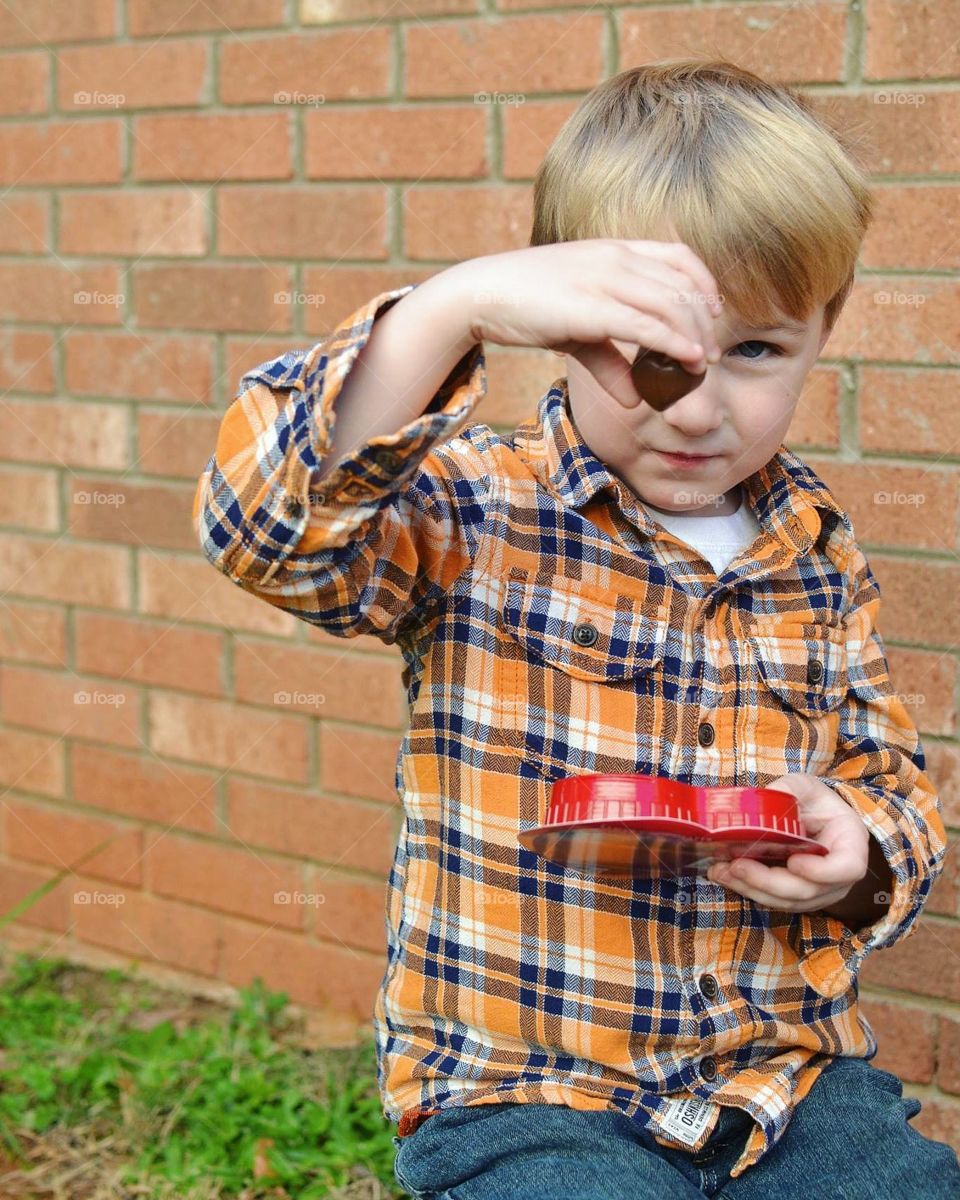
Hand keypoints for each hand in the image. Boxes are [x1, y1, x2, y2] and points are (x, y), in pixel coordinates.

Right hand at [459, 239, 722, 409]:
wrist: (481, 293)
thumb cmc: (526, 307)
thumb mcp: (575, 333)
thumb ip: (609, 361)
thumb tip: (636, 400)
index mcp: (614, 250)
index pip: (679, 256)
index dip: (704, 284)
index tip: (712, 315)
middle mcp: (616, 257)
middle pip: (683, 284)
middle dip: (704, 321)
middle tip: (710, 355)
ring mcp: (604, 279)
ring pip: (672, 304)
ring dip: (695, 336)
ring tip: (701, 365)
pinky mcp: (592, 308)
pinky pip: (648, 325)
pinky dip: (675, 343)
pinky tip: (688, 360)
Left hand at [706, 773, 869, 913]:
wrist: (814, 817)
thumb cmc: (815, 802)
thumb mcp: (805, 786)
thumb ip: (789, 790)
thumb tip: (763, 798)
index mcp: (851, 845)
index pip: (848, 868)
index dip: (820, 872)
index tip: (794, 862)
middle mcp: (838, 877)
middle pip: (808, 890)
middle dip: (768, 881)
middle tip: (736, 865)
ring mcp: (819, 891)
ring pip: (787, 901)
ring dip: (751, 888)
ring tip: (720, 871)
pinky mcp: (797, 896)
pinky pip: (775, 900)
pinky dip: (749, 889)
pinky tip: (725, 875)